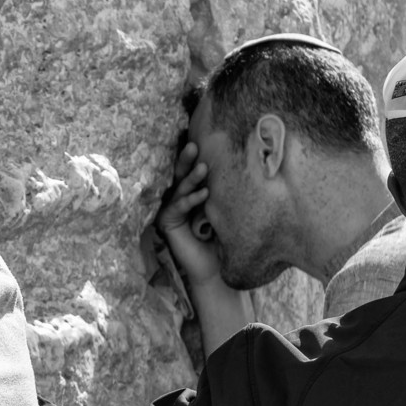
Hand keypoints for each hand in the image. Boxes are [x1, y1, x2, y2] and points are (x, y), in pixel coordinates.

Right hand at [156, 142, 221, 287]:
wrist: (218, 267)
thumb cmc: (224, 237)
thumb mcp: (225, 208)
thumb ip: (224, 190)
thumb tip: (239, 163)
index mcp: (192, 191)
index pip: (191, 170)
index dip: (194, 156)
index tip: (202, 139)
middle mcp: (179, 197)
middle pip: (180, 174)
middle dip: (186, 159)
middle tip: (194, 145)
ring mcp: (171, 209)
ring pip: (179, 188)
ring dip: (191, 178)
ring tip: (203, 168)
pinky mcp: (167, 222)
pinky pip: (177, 207)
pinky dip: (191, 199)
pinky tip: (204, 194)